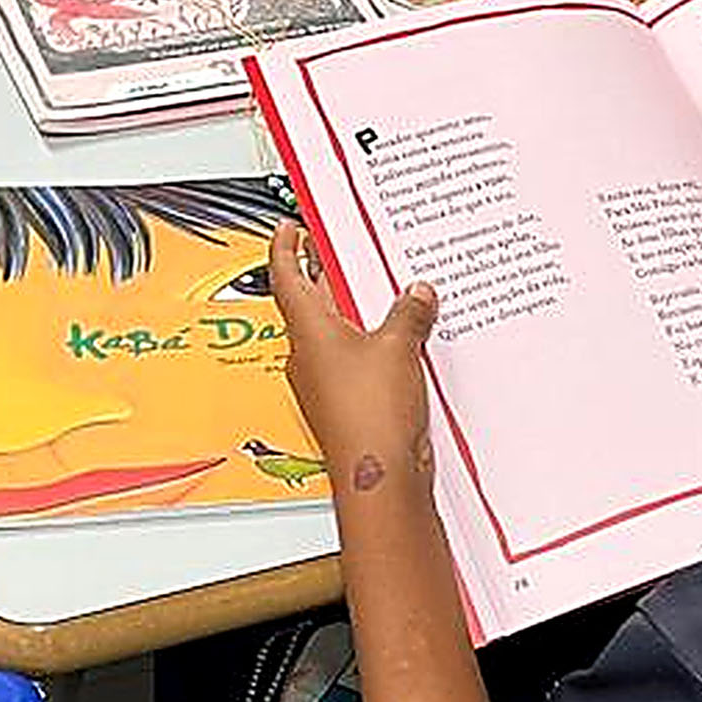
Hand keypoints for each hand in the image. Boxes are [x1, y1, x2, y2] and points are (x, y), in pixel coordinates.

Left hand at [265, 221, 439, 500]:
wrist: (379, 475)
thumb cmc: (370, 418)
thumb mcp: (397, 347)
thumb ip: (408, 313)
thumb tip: (415, 294)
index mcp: (308, 331)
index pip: (286, 276)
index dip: (286, 246)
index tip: (290, 226)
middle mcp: (310, 355)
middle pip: (311, 301)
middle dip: (325, 272)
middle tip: (338, 246)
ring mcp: (327, 380)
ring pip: (337, 331)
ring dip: (355, 309)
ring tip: (384, 287)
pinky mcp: (348, 400)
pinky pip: (358, 359)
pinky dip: (374, 342)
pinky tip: (402, 338)